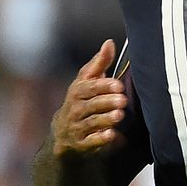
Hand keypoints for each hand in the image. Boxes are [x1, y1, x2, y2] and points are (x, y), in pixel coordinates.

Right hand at [50, 39, 126, 157]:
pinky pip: (90, 142)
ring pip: (91, 123)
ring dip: (106, 119)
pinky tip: (112, 135)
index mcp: (77, 91)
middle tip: (123, 100)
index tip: (119, 85)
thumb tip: (110, 42)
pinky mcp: (81, 143)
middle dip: (107, 102)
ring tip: (120, 115)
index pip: (90, 87)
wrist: (63, 131)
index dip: (104, 86)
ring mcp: (77, 127)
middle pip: (91, 105)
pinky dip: (100, 139)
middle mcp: (75, 109)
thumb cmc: (82, 99)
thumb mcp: (86, 80)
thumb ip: (99, 62)